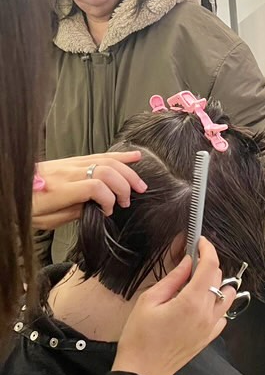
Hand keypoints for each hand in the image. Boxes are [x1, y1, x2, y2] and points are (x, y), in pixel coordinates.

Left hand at [32, 152, 146, 229]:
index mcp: (60, 189)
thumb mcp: (46, 220)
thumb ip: (72, 212)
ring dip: (127, 171)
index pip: (95, 187)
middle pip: (106, 171)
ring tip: (140, 184)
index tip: (108, 212)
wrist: (13, 188)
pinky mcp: (72, 160)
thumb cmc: (28, 207)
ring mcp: (71, 163)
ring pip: (106, 160)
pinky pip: (99, 154)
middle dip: (124, 186)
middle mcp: (68, 172)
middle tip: (129, 201)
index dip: (108, 199)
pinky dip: (119, 156)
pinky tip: (134, 157)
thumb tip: (96, 208)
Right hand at [112, 238, 234, 374]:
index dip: (207, 249)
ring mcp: (211, 327)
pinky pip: (222, 315)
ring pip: (227, 296)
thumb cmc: (139, 338)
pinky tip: (198, 304)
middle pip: (219, 278)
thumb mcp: (149, 301)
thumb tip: (187, 261)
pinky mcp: (209, 337)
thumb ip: (172, 278)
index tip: (200, 242)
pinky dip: (216, 304)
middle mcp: (207, 314)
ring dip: (216, 284)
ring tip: (196, 283)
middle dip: (207, 265)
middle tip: (189, 263)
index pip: (210, 266)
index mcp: (191, 302)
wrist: (141, 373)